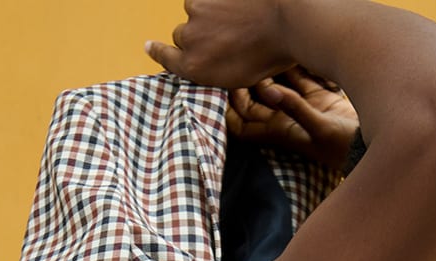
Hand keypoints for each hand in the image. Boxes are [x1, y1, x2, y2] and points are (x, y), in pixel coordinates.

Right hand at [145, 0, 294, 88]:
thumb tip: (204, 61)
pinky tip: (235, 5)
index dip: (158, 52)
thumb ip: (214, 70)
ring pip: (193, 12)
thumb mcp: (241, 77)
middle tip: (222, 36)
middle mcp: (189, 41)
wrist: (286, 20)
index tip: (150, 46)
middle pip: (181, 35)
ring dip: (207, 14)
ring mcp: (195, 13)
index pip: (167, 59)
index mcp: (196, 68)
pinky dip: (215, 0)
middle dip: (196, 36)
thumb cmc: (271, 53)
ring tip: (234, 18)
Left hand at [226, 66, 359, 170]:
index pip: (241, 124)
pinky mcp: (318, 97)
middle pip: (253, 102)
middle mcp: (284, 119)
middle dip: (247, 86)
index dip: (231, 109)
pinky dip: (292, 68)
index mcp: (278, 131)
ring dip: (269, 72)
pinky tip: (290, 56)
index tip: (232, 89)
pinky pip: (299, 78)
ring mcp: (300, 107)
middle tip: (251, 67)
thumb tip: (271, 92)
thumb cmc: (344, 145)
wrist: (371, 143)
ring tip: (270, 57)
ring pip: (275, 87)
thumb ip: (295, 108)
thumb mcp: (319, 128)